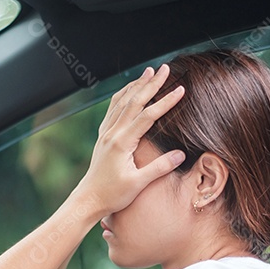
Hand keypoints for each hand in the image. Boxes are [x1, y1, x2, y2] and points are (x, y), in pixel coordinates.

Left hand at [68, 65, 186, 216]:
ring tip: (149, 72)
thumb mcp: (138, 184)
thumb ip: (159, 168)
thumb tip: (180, 154)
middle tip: (165, 68)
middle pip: (134, 102)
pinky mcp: (103, 137)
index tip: (180, 90)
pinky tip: (129, 90)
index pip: (147, 116)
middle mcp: (112, 134)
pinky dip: (123, 96)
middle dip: (151, 83)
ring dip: (136, 85)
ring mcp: (106, 134)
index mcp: (122, 143)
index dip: (165, 102)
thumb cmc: (112, 195)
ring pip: (122, 102)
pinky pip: (113, 110)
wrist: (88, 199)